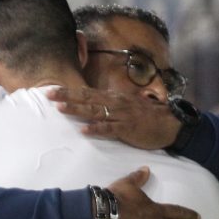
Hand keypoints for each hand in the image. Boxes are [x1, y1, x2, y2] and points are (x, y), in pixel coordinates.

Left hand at [50, 87, 181, 149]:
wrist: (169, 124)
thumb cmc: (148, 117)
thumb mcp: (127, 107)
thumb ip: (111, 106)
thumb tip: (94, 106)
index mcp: (114, 98)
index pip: (88, 92)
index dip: (70, 90)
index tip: (52, 89)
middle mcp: (115, 103)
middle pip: (87, 97)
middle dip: (67, 95)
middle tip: (49, 94)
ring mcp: (121, 115)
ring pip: (95, 110)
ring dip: (77, 109)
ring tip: (60, 108)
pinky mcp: (127, 128)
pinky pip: (109, 128)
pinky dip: (96, 129)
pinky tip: (83, 129)